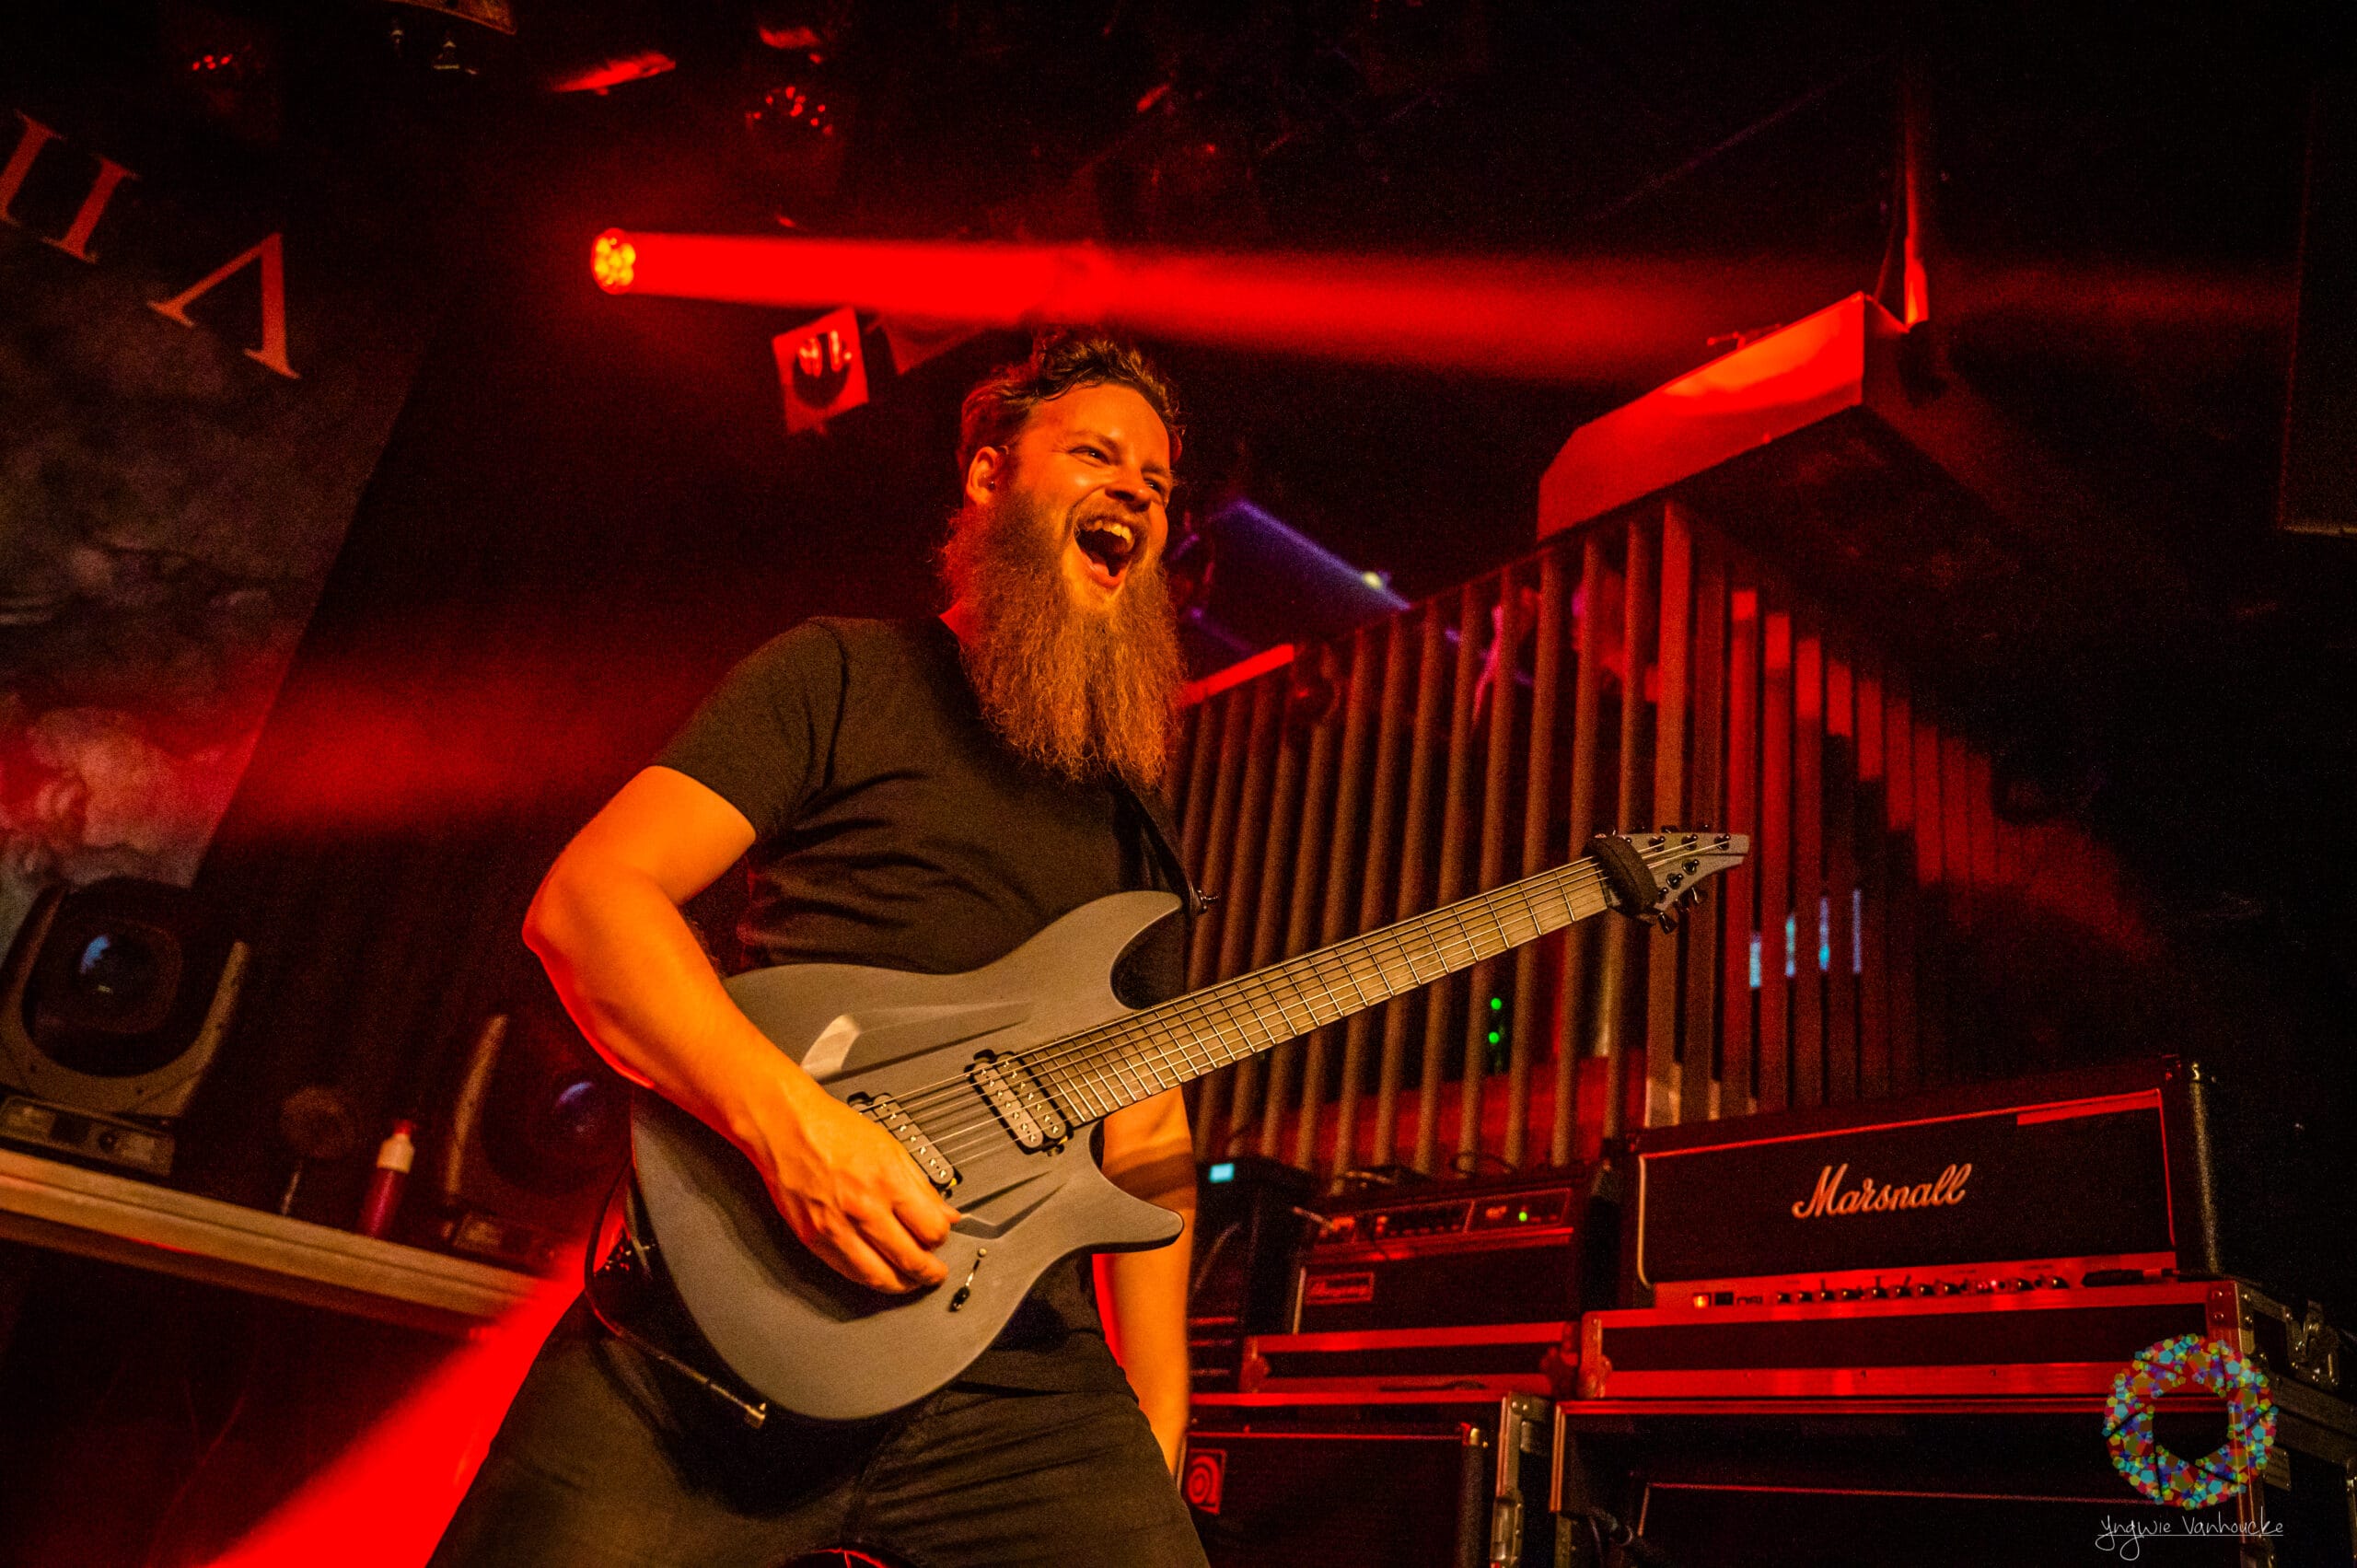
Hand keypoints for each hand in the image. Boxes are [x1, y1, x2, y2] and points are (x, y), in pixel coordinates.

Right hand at [741, 1079, 962, 1292]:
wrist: (785, 1126)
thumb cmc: (833, 1129)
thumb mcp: (891, 1147)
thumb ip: (922, 1186)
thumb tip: (945, 1214)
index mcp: (888, 1182)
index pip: (931, 1231)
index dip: (942, 1239)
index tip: (941, 1238)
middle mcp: (864, 1208)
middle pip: (910, 1260)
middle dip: (929, 1272)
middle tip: (935, 1274)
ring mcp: (836, 1227)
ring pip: (879, 1276)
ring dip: (901, 1284)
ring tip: (911, 1282)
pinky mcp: (813, 1239)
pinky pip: (848, 1271)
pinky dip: (869, 1279)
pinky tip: (880, 1273)